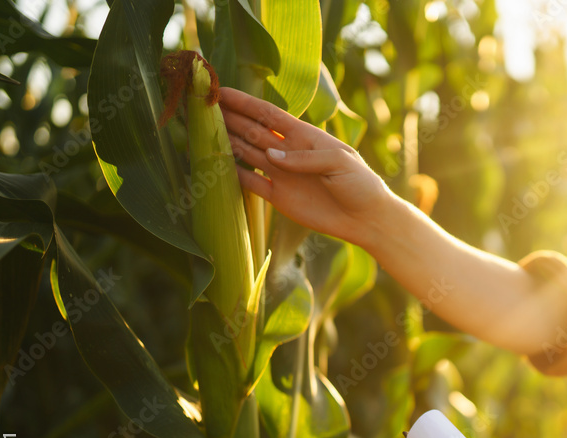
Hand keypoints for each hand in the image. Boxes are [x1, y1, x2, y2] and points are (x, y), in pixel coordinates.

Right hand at [218, 86, 393, 247]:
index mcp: (304, 136)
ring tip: (201, 130)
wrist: (366, 219)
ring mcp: (281, 174)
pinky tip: (214, 164)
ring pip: (246, 152)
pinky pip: (250, 182)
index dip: (243, 102)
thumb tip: (271, 155)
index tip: (220, 90)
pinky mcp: (278, 197)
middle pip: (251, 129)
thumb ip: (305, 157)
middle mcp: (288, 151)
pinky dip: (232, 174)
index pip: (267, 114)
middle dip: (227, 117)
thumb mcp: (339, 162)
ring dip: (225, 141)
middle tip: (201, 106)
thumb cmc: (360, 183)